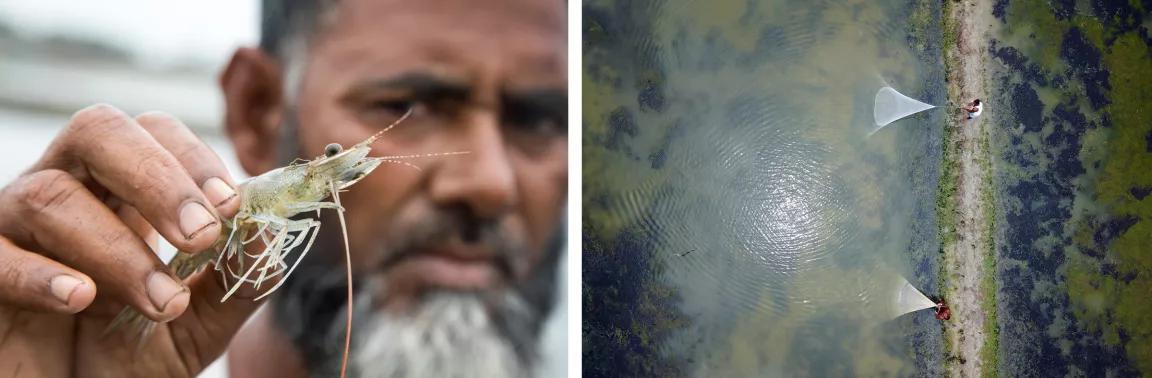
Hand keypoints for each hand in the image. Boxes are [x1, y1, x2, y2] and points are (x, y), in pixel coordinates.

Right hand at [0, 105, 258, 376]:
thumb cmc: (132, 355)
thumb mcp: (202, 322)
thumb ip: (239, 279)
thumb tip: (270, 232)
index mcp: (124, 190)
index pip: (153, 132)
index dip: (192, 158)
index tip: (230, 207)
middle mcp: (67, 190)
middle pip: (97, 131)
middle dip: (156, 176)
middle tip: (200, 234)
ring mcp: (16, 226)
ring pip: (51, 195)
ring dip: (118, 249)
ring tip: (163, 304)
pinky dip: (41, 274)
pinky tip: (82, 299)